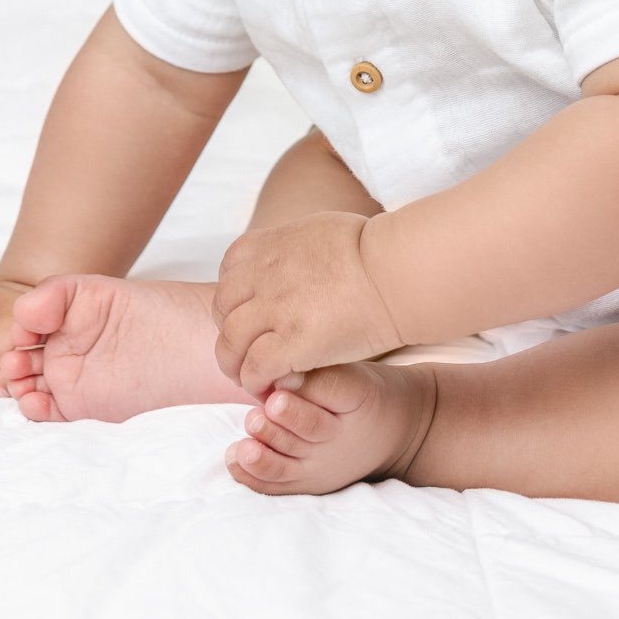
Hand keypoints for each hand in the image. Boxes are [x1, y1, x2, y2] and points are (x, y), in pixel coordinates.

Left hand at [211, 211, 402, 395]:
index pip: (228, 274)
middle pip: (222, 309)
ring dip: (234, 364)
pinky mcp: (291, 343)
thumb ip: (292, 248)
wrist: (396, 270)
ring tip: (249, 377)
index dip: (234, 299)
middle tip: (244, 351)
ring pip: (230, 343)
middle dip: (229, 332)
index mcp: (267, 245)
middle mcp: (262, 274)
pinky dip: (255, 381)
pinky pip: (255, 368)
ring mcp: (274, 309)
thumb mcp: (317, 230)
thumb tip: (289, 257)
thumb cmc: (372, 249)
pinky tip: (269, 388)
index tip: (247, 316)